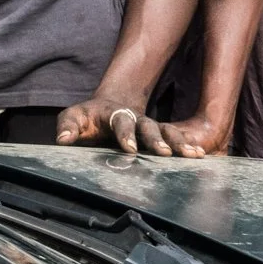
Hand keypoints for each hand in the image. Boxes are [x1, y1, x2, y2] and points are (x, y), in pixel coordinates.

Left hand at [56, 101, 230, 157]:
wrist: (107, 108)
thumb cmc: (87, 117)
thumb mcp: (73, 118)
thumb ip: (68, 127)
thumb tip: (63, 140)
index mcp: (113, 114)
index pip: (121, 122)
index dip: (126, 134)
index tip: (130, 148)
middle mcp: (135, 119)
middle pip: (150, 126)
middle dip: (157, 139)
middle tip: (165, 153)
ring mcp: (149, 126)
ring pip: (167, 131)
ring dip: (179, 142)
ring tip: (193, 154)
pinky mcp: (157, 136)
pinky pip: (174, 139)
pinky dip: (187, 145)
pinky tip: (200, 155)